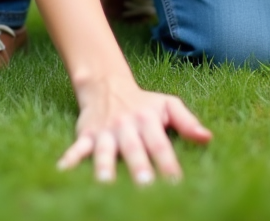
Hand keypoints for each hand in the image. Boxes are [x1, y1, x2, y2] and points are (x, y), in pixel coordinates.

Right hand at [57, 78, 211, 183]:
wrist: (108, 84)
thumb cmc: (144, 102)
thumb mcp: (168, 105)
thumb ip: (187, 122)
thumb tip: (207, 138)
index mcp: (148, 120)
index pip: (160, 145)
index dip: (168, 164)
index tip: (176, 183)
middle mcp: (126, 126)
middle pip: (133, 149)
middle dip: (138, 167)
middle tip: (144, 185)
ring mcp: (105, 132)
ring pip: (103, 151)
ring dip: (104, 167)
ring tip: (104, 184)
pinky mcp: (86, 135)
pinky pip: (77, 148)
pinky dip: (69, 159)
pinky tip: (62, 171)